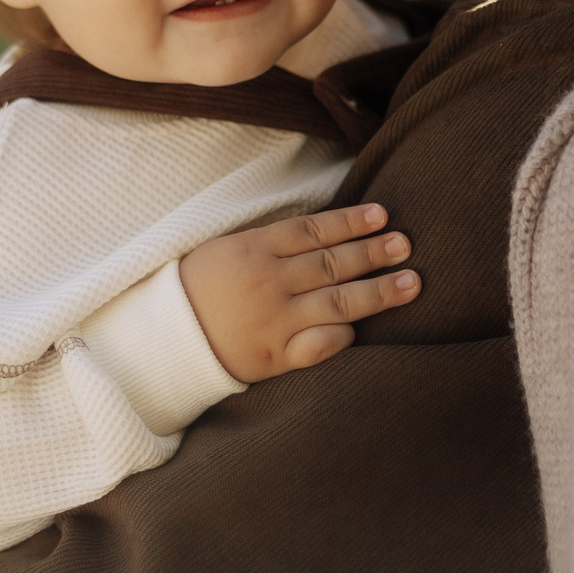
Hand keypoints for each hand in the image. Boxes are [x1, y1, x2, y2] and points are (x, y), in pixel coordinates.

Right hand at [178, 204, 420, 381]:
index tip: (383, 216)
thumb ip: (273, 242)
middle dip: (373, 253)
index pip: (313, 230)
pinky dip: (342, 336)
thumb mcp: (228, 249)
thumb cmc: (199, 287)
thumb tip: (328, 231)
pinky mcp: (274, 356)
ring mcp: (274, 321)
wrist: (162, 340)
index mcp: (254, 249)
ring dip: (378, 292)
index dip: (351, 222)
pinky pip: (319, 345)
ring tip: (411, 282)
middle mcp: (268, 283)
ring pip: (337, 303)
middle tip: (406, 245)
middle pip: (332, 264)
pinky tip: (362, 329)